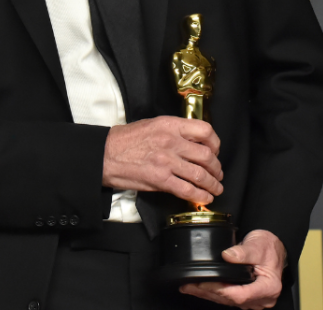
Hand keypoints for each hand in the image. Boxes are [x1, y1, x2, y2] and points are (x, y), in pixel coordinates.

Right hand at [102, 116, 221, 204]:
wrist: (105, 154)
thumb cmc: (126, 140)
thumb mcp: (152, 125)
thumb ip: (174, 131)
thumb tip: (193, 142)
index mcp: (170, 125)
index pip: (205, 131)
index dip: (215, 143)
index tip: (215, 151)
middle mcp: (171, 142)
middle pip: (206, 156)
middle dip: (216, 168)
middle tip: (217, 173)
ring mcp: (166, 161)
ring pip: (200, 175)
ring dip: (212, 184)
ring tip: (215, 188)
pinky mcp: (160, 180)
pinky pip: (187, 190)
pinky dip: (200, 196)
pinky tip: (204, 198)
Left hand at [179, 230, 285, 308]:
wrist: (274, 248)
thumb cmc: (269, 247)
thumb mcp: (258, 245)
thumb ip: (243, 252)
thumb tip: (227, 256)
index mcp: (268, 288)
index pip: (240, 294)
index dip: (220, 290)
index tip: (204, 283)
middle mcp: (262, 298)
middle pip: (231, 300)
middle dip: (208, 292)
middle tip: (190, 285)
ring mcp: (253, 300)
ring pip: (227, 301)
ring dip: (207, 294)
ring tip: (189, 287)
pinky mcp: (245, 297)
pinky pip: (228, 297)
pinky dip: (213, 293)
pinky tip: (199, 288)